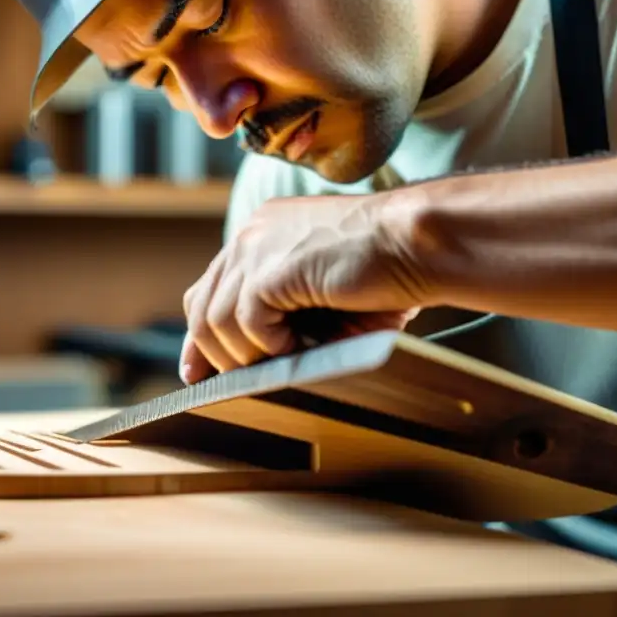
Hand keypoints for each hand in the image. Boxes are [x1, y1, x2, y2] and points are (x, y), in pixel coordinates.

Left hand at [180, 191, 430, 383]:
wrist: (417, 243)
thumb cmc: (389, 268)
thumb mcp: (323, 289)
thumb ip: (287, 310)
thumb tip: (255, 358)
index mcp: (265, 230)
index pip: (212, 285)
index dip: (202, 333)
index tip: (199, 372)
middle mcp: (253, 232)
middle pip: (201, 303)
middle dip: (210, 353)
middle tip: (224, 386)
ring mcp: (257, 246)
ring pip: (215, 320)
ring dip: (246, 355)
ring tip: (282, 362)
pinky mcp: (270, 268)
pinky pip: (246, 323)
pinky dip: (268, 346)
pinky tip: (299, 346)